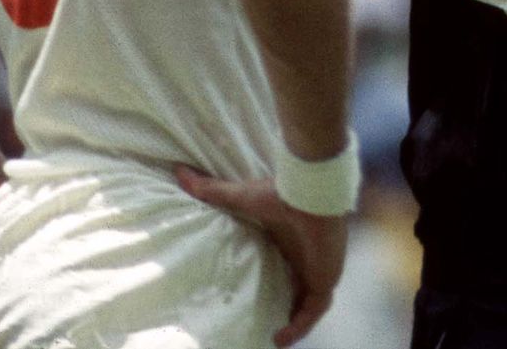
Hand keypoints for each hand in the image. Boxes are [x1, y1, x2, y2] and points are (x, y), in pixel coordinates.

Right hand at [175, 166, 345, 348]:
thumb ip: (212, 191)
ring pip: (309, 303)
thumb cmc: (280, 192)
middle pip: (299, 288)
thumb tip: (180, 174)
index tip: (256, 296)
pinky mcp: (326, 277)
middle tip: (264, 324)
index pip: (287, 267)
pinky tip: (281, 339)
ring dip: (294, 321)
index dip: (275, 283)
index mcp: (291, 241)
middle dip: (286, 307)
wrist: (311, 190)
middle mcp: (306, 257)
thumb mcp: (241, 197)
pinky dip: (301, 325)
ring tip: (273, 339)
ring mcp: (319, 268)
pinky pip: (315, 309)